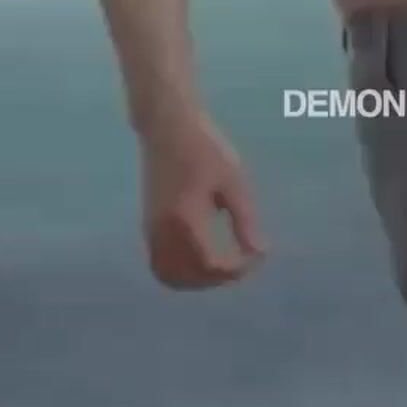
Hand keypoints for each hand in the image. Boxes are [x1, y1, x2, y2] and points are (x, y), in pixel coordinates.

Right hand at [139, 113, 267, 290]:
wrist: (167, 126)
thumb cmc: (205, 148)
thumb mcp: (233, 180)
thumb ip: (245, 220)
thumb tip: (259, 253)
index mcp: (186, 220)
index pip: (213, 264)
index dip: (238, 268)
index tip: (257, 255)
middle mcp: (163, 232)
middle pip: (189, 277)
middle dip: (217, 278)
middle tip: (242, 262)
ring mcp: (151, 230)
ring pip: (169, 275)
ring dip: (195, 280)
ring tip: (221, 265)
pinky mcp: (148, 224)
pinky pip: (159, 262)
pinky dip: (179, 271)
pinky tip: (200, 258)